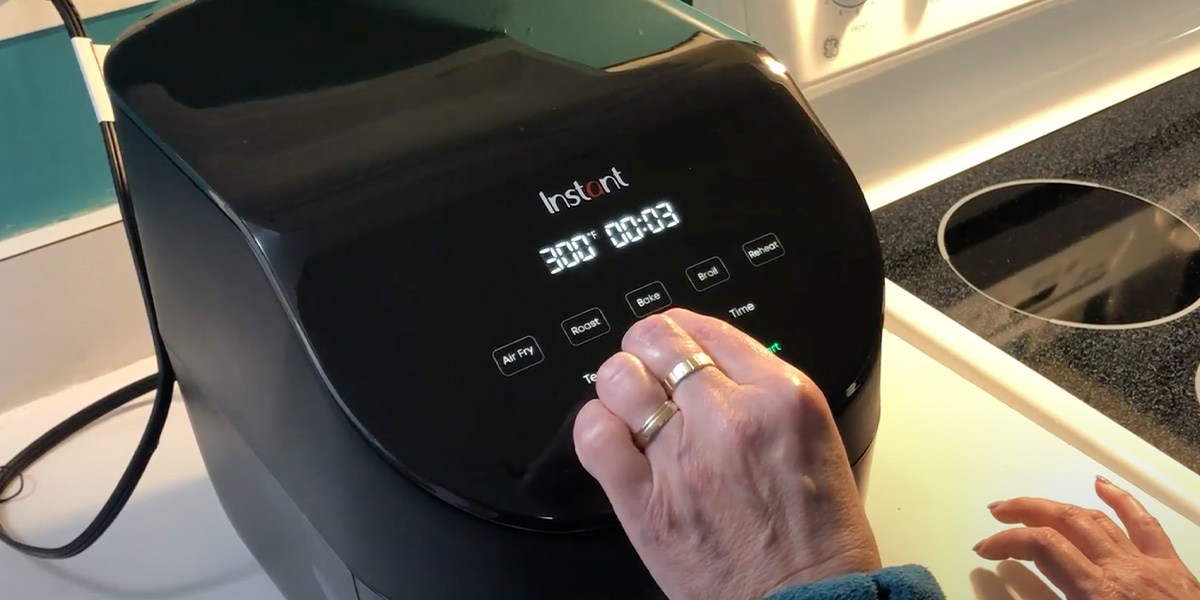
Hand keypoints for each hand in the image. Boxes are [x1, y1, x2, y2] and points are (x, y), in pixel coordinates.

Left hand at [572, 308, 880, 599]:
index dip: (683, 330)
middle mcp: (729, 417)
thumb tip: (714, 367)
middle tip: (646, 364)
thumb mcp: (814, 437)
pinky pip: (596, 437)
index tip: (677, 339)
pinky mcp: (646, 502)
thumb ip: (763, 394)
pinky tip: (612, 435)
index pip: (707, 328)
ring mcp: (683, 458)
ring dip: (619, 383)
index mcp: (781, 395)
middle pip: (657, 341)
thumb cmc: (819, 535)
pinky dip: (596, 426)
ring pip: (620, 380)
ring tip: (629, 401)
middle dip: (646, 347)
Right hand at [975, 476, 1199, 599]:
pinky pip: (1144, 523)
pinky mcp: (1171, 566)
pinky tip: (1102, 485)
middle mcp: (1120, 569)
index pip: (1042, 547)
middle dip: (1025, 511)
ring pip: (1095, 518)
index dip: (1007, 542)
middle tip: (998, 512)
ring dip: (1058, 506)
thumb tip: (1022, 598)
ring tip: (1033, 505)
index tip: (986, 548)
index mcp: (1097, 593)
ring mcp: (1147, 563)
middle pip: (1063, 521)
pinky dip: (1121, 500)